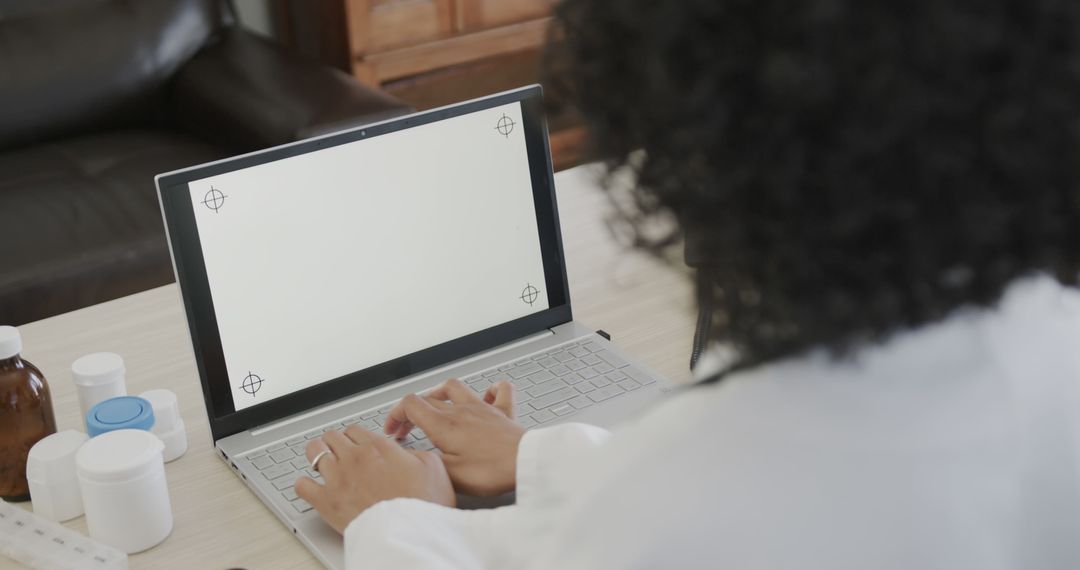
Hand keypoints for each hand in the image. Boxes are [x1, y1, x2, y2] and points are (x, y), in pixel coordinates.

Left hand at [295, 426, 454, 533]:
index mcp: (378, 447)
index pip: (355, 429)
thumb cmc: (422, 503)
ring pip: (314, 452)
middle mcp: (354, 458)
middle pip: (332, 436)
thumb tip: (407, 453)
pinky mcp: (325, 501)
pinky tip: (309, 485)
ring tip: (320, 458)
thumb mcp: (433, 467)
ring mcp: (336, 478)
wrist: (407, 532)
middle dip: (335, 441)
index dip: (356, 435)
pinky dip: (303, 484)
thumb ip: (416, 453)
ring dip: (317, 453)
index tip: (357, 441)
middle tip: (338, 448)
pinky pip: (301, 485)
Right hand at [385, 379, 525, 495]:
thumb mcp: (449, 475)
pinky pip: (500, 390)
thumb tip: (409, 456)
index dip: (395, 415)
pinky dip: (490, 391)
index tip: (393, 430)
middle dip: (411, 412)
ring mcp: (483, 408)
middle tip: (407, 430)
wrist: (526, 462)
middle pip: (428, 399)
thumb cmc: (492, 470)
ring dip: (441, 393)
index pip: (410, 404)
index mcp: (445, 425)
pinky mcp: (504, 412)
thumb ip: (426, 462)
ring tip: (435, 404)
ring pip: (456, 387)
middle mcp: (462, 410)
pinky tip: (485, 396)